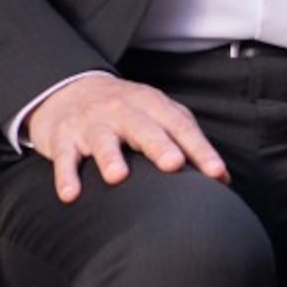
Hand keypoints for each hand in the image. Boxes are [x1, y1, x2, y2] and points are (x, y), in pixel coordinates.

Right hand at [24, 76, 226, 202]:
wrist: (69, 91)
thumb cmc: (125, 112)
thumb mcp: (157, 116)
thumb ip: (188, 143)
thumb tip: (223, 180)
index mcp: (152, 105)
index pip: (180, 126)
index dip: (200, 149)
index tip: (216, 173)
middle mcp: (123, 111)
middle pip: (143, 128)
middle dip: (159, 146)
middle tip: (173, 164)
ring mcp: (92, 123)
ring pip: (102, 139)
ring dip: (110, 157)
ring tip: (117, 177)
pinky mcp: (64, 138)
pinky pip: (65, 157)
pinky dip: (66, 175)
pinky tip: (70, 195)